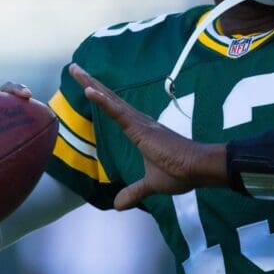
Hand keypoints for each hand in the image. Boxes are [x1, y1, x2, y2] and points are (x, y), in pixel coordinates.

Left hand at [69, 63, 226, 209]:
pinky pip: (118, 112)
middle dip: (90, 82)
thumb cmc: (181, 172)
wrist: (199, 168)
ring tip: (75, 70)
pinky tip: (89, 90)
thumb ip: (134, 192)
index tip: (86, 83)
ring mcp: (140, 123)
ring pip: (110, 99)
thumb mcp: (151, 185)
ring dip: (91, 85)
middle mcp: (139, 121)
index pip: (115, 109)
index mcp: (141, 130)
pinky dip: (103, 101)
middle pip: (109, 98)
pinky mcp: (142, 129)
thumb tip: (119, 205)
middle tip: (74, 68)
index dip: (101, 96)